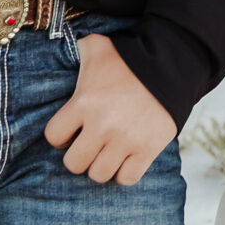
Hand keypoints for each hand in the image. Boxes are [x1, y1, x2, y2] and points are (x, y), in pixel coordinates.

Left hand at [44, 34, 175, 184]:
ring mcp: (125, 140)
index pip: (54, 137)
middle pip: (74, 163)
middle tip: (88, 145)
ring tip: (106, 153)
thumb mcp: (97, 47)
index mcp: (84, 102)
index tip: (70, 132)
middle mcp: (102, 125)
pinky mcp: (148, 150)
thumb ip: (77, 50)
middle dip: (79, 156)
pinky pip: (127, 178)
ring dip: (100, 166)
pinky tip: (125, 159)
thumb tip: (67, 47)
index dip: (60, 136)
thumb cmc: (129, 57)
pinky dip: (124, 173)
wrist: (171, 65)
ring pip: (98, 174)